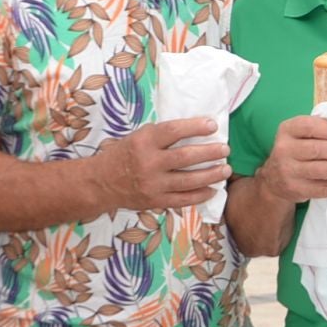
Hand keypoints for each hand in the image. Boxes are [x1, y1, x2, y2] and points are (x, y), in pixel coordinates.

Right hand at [94, 117, 231, 211]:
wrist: (100, 183)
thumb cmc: (124, 154)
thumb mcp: (138, 137)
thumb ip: (162, 135)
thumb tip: (196, 129)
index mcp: (144, 142)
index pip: (173, 131)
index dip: (195, 127)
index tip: (212, 125)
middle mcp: (149, 163)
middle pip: (186, 157)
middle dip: (210, 153)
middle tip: (225, 149)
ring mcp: (153, 185)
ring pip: (189, 180)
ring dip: (211, 175)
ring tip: (226, 169)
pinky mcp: (155, 201)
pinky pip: (183, 199)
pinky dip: (200, 195)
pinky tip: (213, 189)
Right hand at [254, 115, 326, 204]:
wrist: (274, 180)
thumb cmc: (297, 151)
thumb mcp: (301, 135)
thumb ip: (320, 129)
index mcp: (287, 130)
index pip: (311, 127)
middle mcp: (284, 149)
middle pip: (317, 149)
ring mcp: (288, 171)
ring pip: (321, 170)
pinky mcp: (295, 189)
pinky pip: (323, 189)